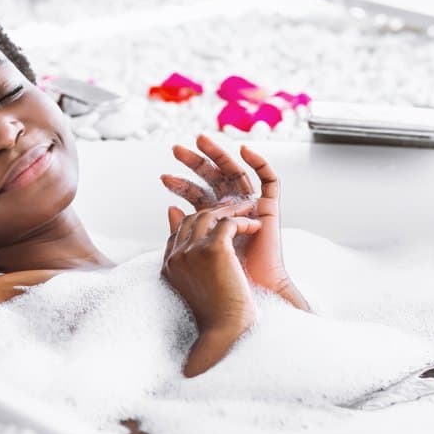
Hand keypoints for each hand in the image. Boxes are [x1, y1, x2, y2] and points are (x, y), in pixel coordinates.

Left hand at [162, 135, 309, 310]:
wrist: (249, 294)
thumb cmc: (223, 279)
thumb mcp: (197, 248)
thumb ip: (185, 228)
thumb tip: (169, 208)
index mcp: (215, 219)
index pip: (197, 194)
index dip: (181, 184)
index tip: (163, 178)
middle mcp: (233, 210)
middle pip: (214, 178)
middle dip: (195, 162)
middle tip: (176, 149)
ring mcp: (252, 207)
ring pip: (236, 173)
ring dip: (219, 155)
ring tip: (201, 139)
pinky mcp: (270, 208)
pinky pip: (270, 180)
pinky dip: (260, 163)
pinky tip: (245, 150)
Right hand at [162, 199, 261, 376]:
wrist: (227, 333)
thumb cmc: (219, 318)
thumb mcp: (201, 288)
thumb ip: (195, 265)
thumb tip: (204, 252)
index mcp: (169, 267)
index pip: (179, 231)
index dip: (199, 221)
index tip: (221, 219)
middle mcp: (176, 257)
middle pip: (192, 219)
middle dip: (216, 210)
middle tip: (238, 209)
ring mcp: (192, 251)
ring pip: (210, 215)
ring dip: (232, 210)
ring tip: (251, 210)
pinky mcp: (213, 249)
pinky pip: (228, 222)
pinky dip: (244, 221)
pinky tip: (257, 226)